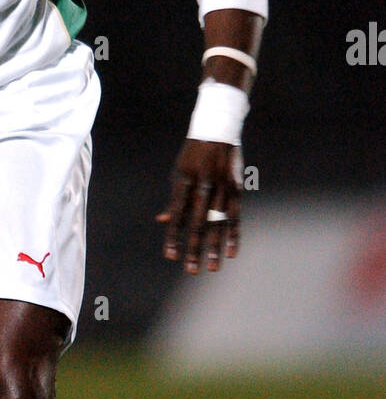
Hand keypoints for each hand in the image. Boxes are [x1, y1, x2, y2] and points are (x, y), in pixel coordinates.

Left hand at [156, 139, 242, 272]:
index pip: (177, 215)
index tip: (170, 256)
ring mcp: (222, 187)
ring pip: (219, 223)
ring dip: (215, 247)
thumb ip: (174, 199)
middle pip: (198, 223)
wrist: (218, 128)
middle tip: (191, 270)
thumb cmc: (193, 156)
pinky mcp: (236, 188)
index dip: (173, 237)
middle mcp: (204, 185)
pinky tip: (232, 252)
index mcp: (185, 180)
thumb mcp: (179, 173)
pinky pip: (235, 216)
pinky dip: (234, 234)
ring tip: (213, 268)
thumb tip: (163, 221)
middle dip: (194, 248)